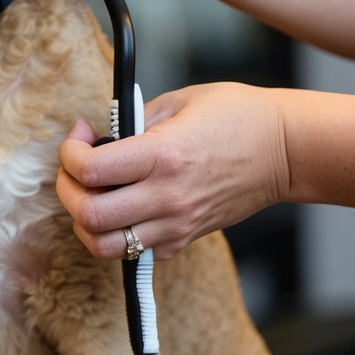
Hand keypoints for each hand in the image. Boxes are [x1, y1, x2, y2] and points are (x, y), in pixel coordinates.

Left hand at [56, 83, 290, 258]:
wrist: (286, 150)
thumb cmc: (238, 116)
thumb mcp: (180, 101)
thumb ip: (134, 121)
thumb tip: (100, 138)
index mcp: (162, 155)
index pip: (90, 170)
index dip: (69, 153)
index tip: (78, 137)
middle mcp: (167, 197)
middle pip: (89, 217)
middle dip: (67, 192)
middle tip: (74, 170)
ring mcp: (177, 224)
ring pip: (105, 247)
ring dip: (86, 223)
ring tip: (93, 195)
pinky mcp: (185, 239)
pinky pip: (135, 253)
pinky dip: (118, 235)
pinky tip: (125, 206)